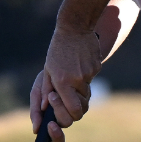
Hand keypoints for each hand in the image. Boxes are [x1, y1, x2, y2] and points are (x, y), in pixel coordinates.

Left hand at [29, 3, 123, 141]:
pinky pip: (90, 81)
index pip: (72, 112)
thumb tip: (44, 112)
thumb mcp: (47, 71)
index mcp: (63, 82)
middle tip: (61, 100)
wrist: (75, 28)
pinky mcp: (96, 68)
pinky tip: (77, 64)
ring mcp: (89, 74)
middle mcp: (77, 80)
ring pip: (86, 95)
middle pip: (80, 109)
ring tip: (69, 77)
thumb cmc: (57, 50)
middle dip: (71, 109)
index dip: (64, 114)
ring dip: (77, 93)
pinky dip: (83, 78)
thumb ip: (45, 92)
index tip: (54, 104)